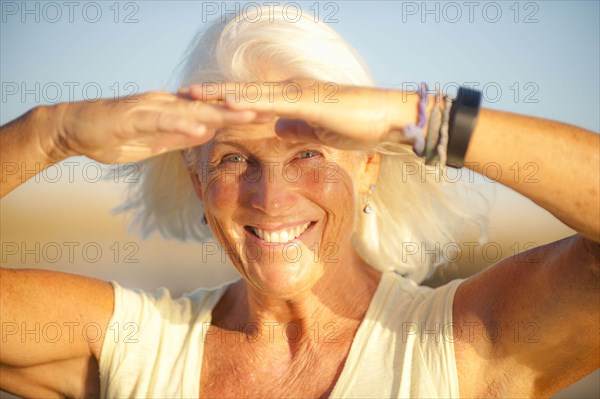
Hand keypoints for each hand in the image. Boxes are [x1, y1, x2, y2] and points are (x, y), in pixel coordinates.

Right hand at [54, 90, 259, 163]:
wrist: (73, 129)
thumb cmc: (111, 137)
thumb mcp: (151, 143)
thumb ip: (176, 138)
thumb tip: (203, 135)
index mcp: (172, 112)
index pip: (212, 113)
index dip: (238, 115)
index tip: (265, 118)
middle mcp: (166, 105)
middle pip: (210, 107)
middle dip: (240, 109)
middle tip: (271, 110)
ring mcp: (150, 108)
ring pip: (191, 110)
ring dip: (220, 112)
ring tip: (247, 114)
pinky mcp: (133, 116)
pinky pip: (161, 120)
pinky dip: (181, 123)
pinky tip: (201, 127)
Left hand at [179, 79, 417, 150]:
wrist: (388, 118)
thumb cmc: (358, 124)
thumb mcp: (319, 131)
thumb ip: (297, 128)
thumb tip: (278, 131)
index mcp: (291, 99)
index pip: (251, 98)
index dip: (223, 99)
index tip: (199, 103)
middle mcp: (290, 91)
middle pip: (243, 91)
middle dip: (211, 93)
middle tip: (181, 93)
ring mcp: (299, 94)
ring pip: (252, 93)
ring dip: (221, 94)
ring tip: (192, 94)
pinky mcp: (310, 102)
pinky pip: (274, 103)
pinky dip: (250, 103)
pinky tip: (228, 104)